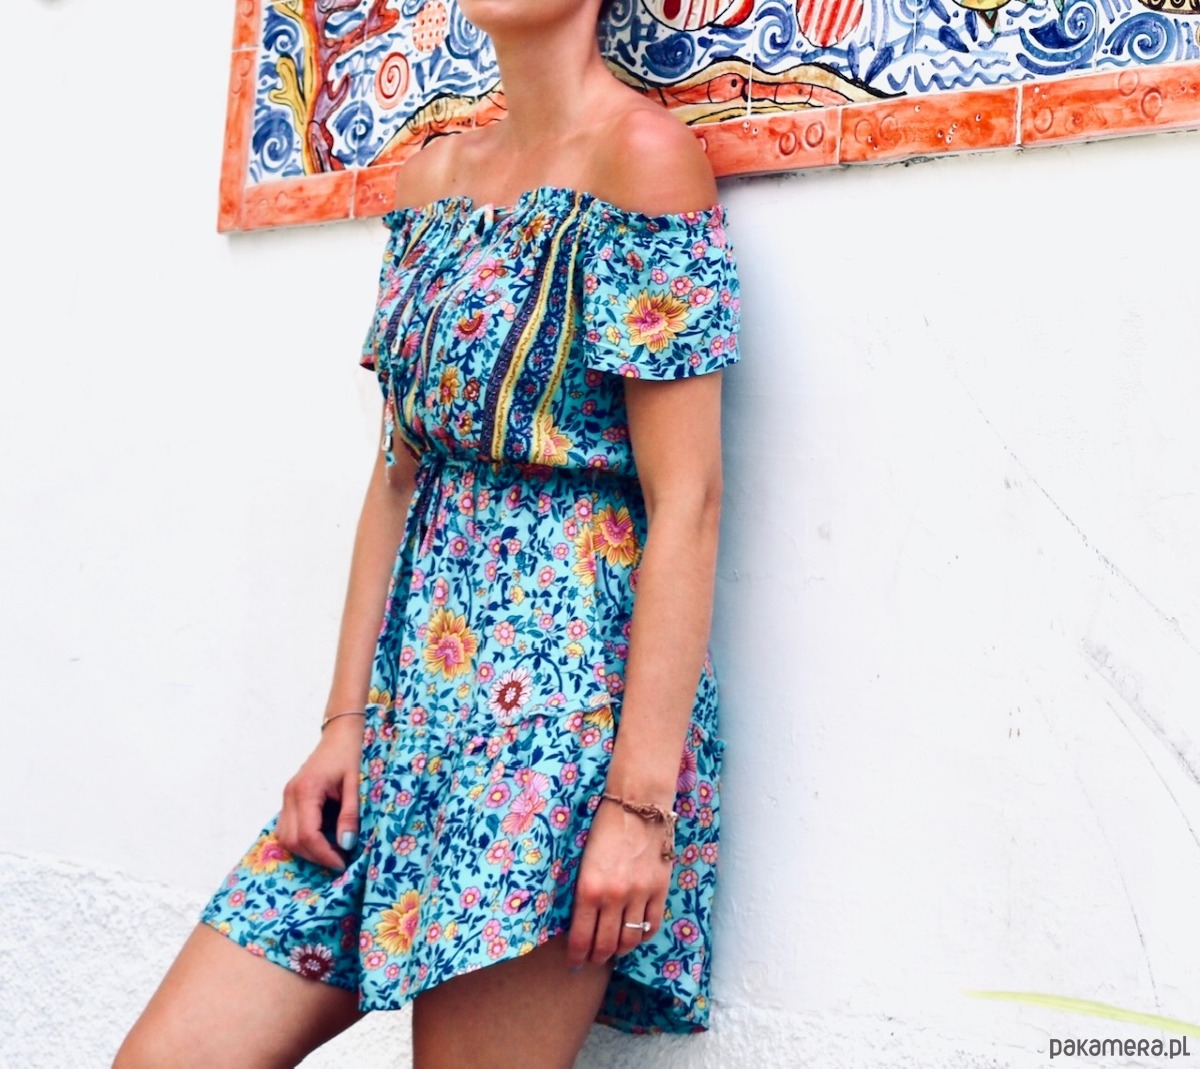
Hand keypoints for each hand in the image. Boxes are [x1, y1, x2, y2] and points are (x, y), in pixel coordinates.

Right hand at [275, 716, 363, 869]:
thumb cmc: (350, 755)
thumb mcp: (355, 784)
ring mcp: (286, 796)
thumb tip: (346, 844)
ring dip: (306, 850)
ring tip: (331, 852)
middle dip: (314, 856)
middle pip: (291, 840)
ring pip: (285, 837)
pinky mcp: (289, 798)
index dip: (323, 854)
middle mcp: (290, 795)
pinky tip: (321, 840)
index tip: (342, 863)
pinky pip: (287, 827)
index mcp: (306, 790)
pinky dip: (301, 840)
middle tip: (339, 860)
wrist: (340, 735)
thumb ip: (350, 815)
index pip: (307, 834)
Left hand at [565, 797, 671, 965]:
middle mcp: (613, 897)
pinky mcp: (659, 889)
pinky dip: (642, 934)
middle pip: (605, 944)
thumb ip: (584, 891)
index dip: (576, 955)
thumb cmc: (604, 826)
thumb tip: (581, 919)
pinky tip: (634, 933)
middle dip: (596, 957)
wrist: (637, 804)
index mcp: (588, 888)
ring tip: (613, 949)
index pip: (580, 936)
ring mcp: (639, 895)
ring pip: (629, 939)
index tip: (574, 961)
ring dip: (619, 950)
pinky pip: (651, 925)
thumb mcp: (583, 860)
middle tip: (592, 959)